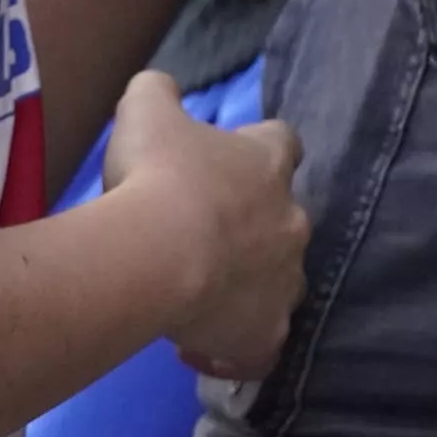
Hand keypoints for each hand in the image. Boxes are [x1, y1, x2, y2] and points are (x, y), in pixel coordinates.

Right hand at [102, 69, 308, 388]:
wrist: (156, 255)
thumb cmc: (156, 175)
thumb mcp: (145, 109)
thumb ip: (158, 91)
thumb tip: (160, 87)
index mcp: (268, 163)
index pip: (282, 143)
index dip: (258, 150)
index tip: (230, 160)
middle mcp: (291, 221)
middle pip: (284, 219)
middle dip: (251, 226)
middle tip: (201, 233)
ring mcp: (284, 282)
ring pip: (277, 283)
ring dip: (247, 285)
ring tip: (200, 293)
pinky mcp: (266, 332)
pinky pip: (258, 346)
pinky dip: (236, 346)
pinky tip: (202, 348)